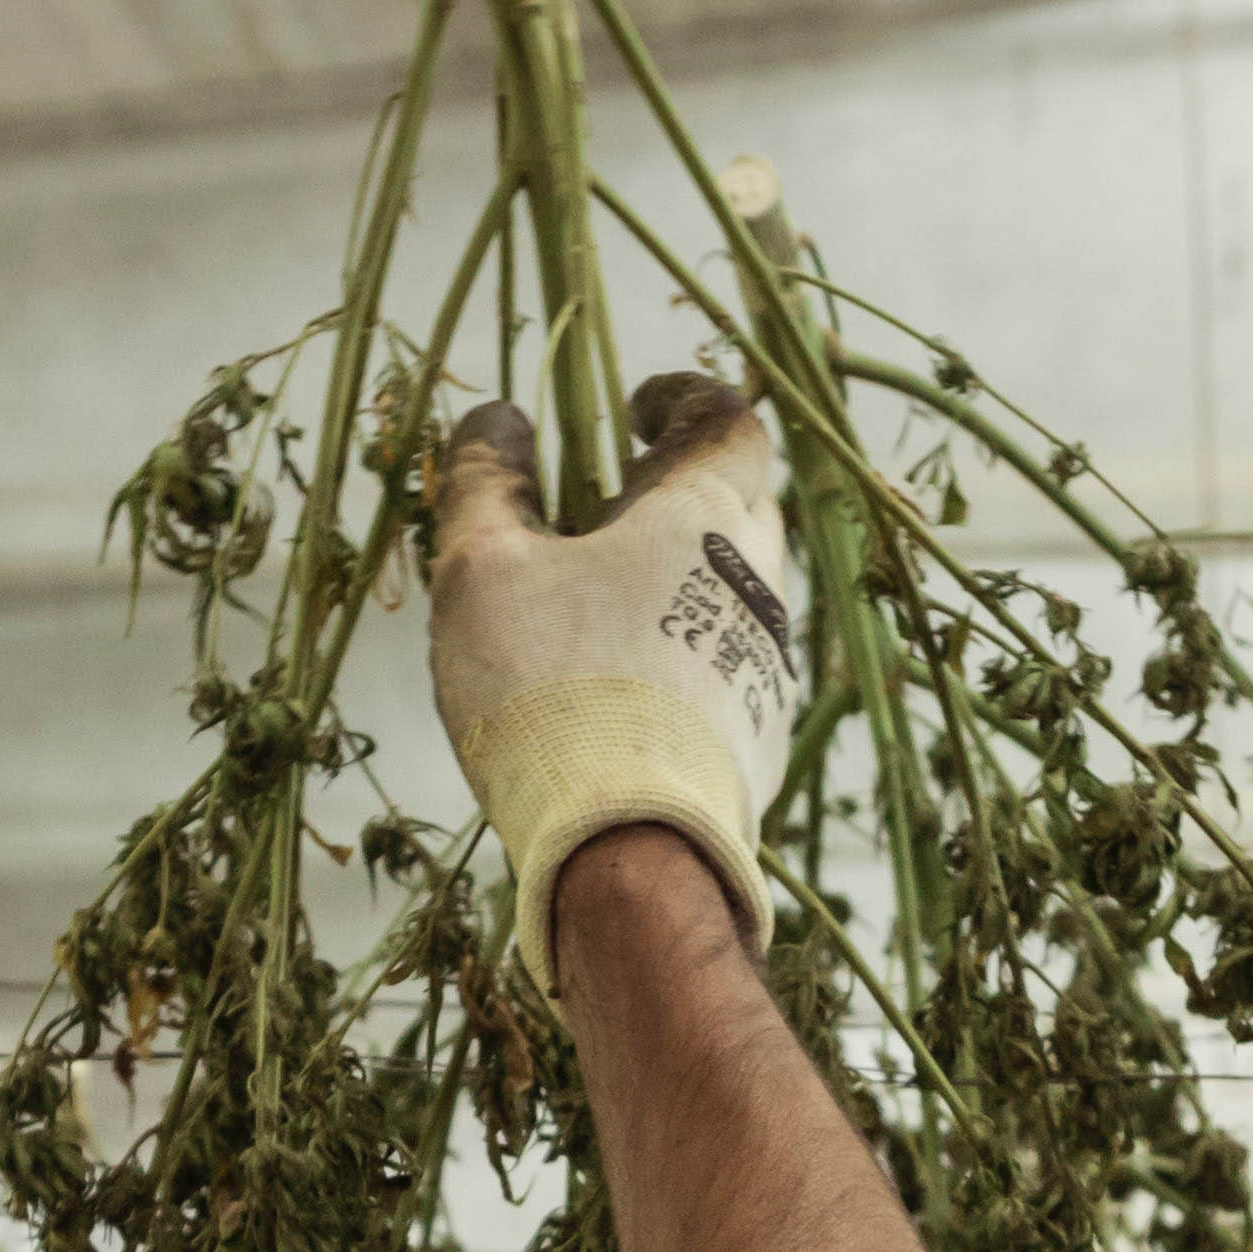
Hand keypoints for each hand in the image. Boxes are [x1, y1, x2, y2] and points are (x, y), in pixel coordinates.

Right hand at [427, 374, 798, 995]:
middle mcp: (759, 580)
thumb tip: (496, 420)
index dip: (683, 398)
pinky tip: (623, 690)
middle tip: (610, 502)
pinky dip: (685, 651)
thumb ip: (484, 483)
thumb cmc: (552, 686)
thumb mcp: (484, 571)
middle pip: (742, 502)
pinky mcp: (760, 737)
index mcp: (706, 517)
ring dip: (682, 576)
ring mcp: (768, 662)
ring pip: (737, 589)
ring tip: (602, 604)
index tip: (636, 406)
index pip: (727, 419)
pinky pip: (728, 665)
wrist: (632, 852)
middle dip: (683, 488)